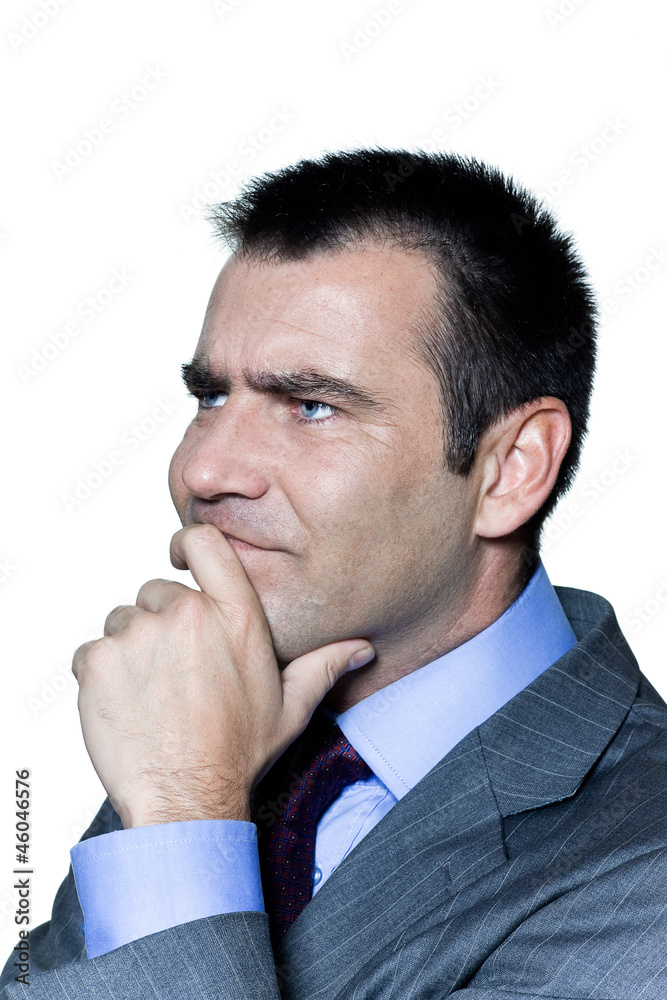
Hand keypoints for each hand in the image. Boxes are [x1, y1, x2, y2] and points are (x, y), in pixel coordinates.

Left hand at [72, 523, 373, 827]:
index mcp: (235, 616)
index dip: (187, 542)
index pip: (205, 543)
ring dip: (131, 650)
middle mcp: (185, 615)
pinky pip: (92, 651)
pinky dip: (102, 674)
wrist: (185, 801)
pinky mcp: (98, 660)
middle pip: (158, 592)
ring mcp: (138, 635)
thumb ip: (324, 666)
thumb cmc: (237, 753)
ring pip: (123, 622)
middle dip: (162, 624)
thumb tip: (363, 648)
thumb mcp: (290, 707)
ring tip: (152, 694)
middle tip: (175, 673)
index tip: (180, 555)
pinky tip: (126, 706)